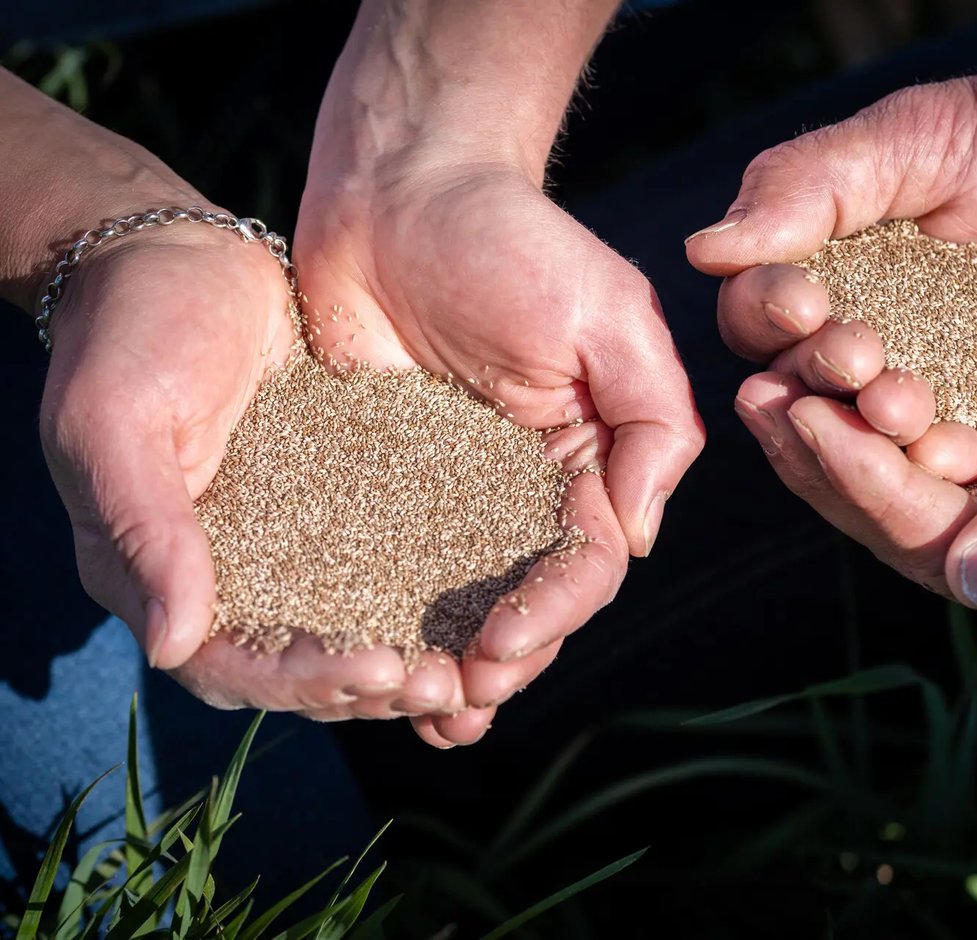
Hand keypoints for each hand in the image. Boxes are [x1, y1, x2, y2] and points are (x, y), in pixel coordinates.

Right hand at [39, 222, 464, 716]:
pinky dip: (424, 599)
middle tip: (448, 684)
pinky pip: (380, 567)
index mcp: (153, 574)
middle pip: (299, 667)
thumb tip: (174, 642)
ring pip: (348, 629)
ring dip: (409, 655)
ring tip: (474, 665)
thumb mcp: (117, 421)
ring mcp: (281, 546)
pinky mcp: (331, 508)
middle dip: (372, 684)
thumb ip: (146, 527)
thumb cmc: (130, 331)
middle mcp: (221, 578)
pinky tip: (484, 607)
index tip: (378, 668)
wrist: (182, 260)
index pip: (230, 665)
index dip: (304, 680)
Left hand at [295, 159, 703, 746]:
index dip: (554, 613)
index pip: (588, 562)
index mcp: (592, 460)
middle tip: (457, 697)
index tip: (502, 643)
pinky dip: (385, 619)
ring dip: (450, 665)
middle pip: (529, 601)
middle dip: (503, 659)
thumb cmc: (514, 240)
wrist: (398, 188)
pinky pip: (388, 562)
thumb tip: (637, 540)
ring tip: (421, 715)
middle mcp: (529, 489)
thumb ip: (650, 426)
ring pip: (464, 601)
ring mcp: (453, 492)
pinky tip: (363, 665)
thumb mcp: (609, 318)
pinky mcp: (382, 481)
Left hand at [730, 239, 976, 666]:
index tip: (798, 415)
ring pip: (928, 497)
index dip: (870, 487)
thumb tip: (966, 577)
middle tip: (757, 398)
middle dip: (838, 469)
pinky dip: (897, 419)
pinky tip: (843, 375)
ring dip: (853, 443)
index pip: (960, 555)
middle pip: (926, 538)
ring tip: (775, 382)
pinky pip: (957, 454)